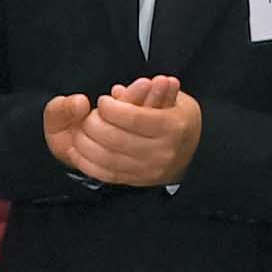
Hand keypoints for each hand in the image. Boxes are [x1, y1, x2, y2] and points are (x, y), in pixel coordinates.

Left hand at [53, 76, 201, 187]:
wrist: (194, 151)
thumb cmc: (178, 118)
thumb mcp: (173, 97)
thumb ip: (149, 91)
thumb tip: (119, 90)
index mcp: (173, 126)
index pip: (134, 117)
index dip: (112, 108)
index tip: (103, 101)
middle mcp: (163, 151)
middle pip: (117, 139)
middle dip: (94, 125)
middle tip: (87, 116)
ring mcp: (150, 170)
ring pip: (108, 158)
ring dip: (86, 144)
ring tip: (78, 131)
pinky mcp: (139, 181)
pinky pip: (108, 175)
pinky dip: (88, 163)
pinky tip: (78, 151)